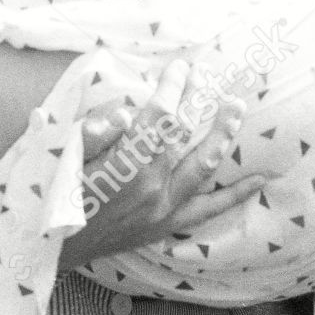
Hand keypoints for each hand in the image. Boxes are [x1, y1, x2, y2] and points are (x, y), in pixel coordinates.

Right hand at [57, 60, 263, 270]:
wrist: (57, 248)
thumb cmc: (56, 198)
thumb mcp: (62, 159)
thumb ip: (92, 136)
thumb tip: (123, 112)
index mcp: (126, 165)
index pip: (158, 117)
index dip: (172, 88)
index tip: (180, 67)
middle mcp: (153, 187)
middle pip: (183, 134)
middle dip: (197, 100)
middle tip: (207, 74)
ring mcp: (165, 207)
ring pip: (203, 165)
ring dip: (221, 134)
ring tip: (235, 108)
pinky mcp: (169, 223)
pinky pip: (209, 208)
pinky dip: (235, 194)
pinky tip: (258, 179)